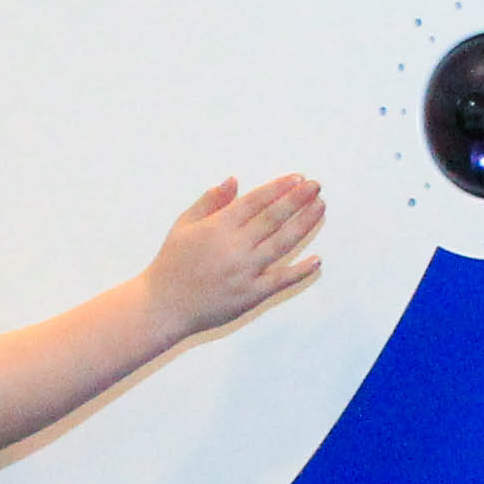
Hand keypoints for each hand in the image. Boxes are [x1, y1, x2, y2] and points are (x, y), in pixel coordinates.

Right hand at [144, 174, 322, 343]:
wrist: (163, 305)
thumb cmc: (172, 263)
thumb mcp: (184, 225)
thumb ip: (210, 201)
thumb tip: (234, 181)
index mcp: (218, 227)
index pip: (256, 201)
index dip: (279, 188)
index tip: (298, 178)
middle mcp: (235, 247)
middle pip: (274, 218)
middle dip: (298, 199)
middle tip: (316, 186)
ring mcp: (245, 271)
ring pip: (282, 243)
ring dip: (304, 224)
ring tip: (320, 207)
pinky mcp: (251, 294)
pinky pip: (281, 280)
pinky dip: (301, 270)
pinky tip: (317, 259)